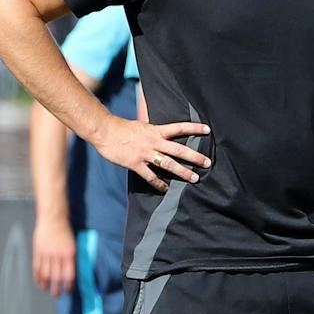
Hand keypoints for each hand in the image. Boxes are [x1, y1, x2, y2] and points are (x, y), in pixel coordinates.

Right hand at [33, 216, 76, 295]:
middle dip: (56, 288)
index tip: (68, 290)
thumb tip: (69, 273)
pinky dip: (37, 277)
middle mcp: (58, 255)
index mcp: (69, 254)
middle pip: (56, 277)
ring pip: (45, 274)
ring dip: (46, 284)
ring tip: (47, 289)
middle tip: (56, 294)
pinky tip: (39, 282)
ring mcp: (46, 254)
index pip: (69, 275)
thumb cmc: (65, 231)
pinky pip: (37, 268)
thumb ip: (70, 258)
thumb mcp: (72, 245)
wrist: (53, 218)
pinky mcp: (38, 252)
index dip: (68, 285)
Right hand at [90, 113, 210, 191]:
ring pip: (168, 164)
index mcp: (156, 131)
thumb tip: (162, 132)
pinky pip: (150, 176)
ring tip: (194, 178)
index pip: (179, 128)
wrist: (105, 131)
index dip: (194, 128)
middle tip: (208, 163)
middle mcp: (154, 142)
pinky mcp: (136, 163)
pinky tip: (165, 189)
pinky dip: (159, 183)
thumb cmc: (122, 127)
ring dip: (183, 172)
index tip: (208, 130)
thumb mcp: (142, 125)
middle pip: (179, 150)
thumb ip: (153, 130)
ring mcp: (145, 154)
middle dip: (195, 157)